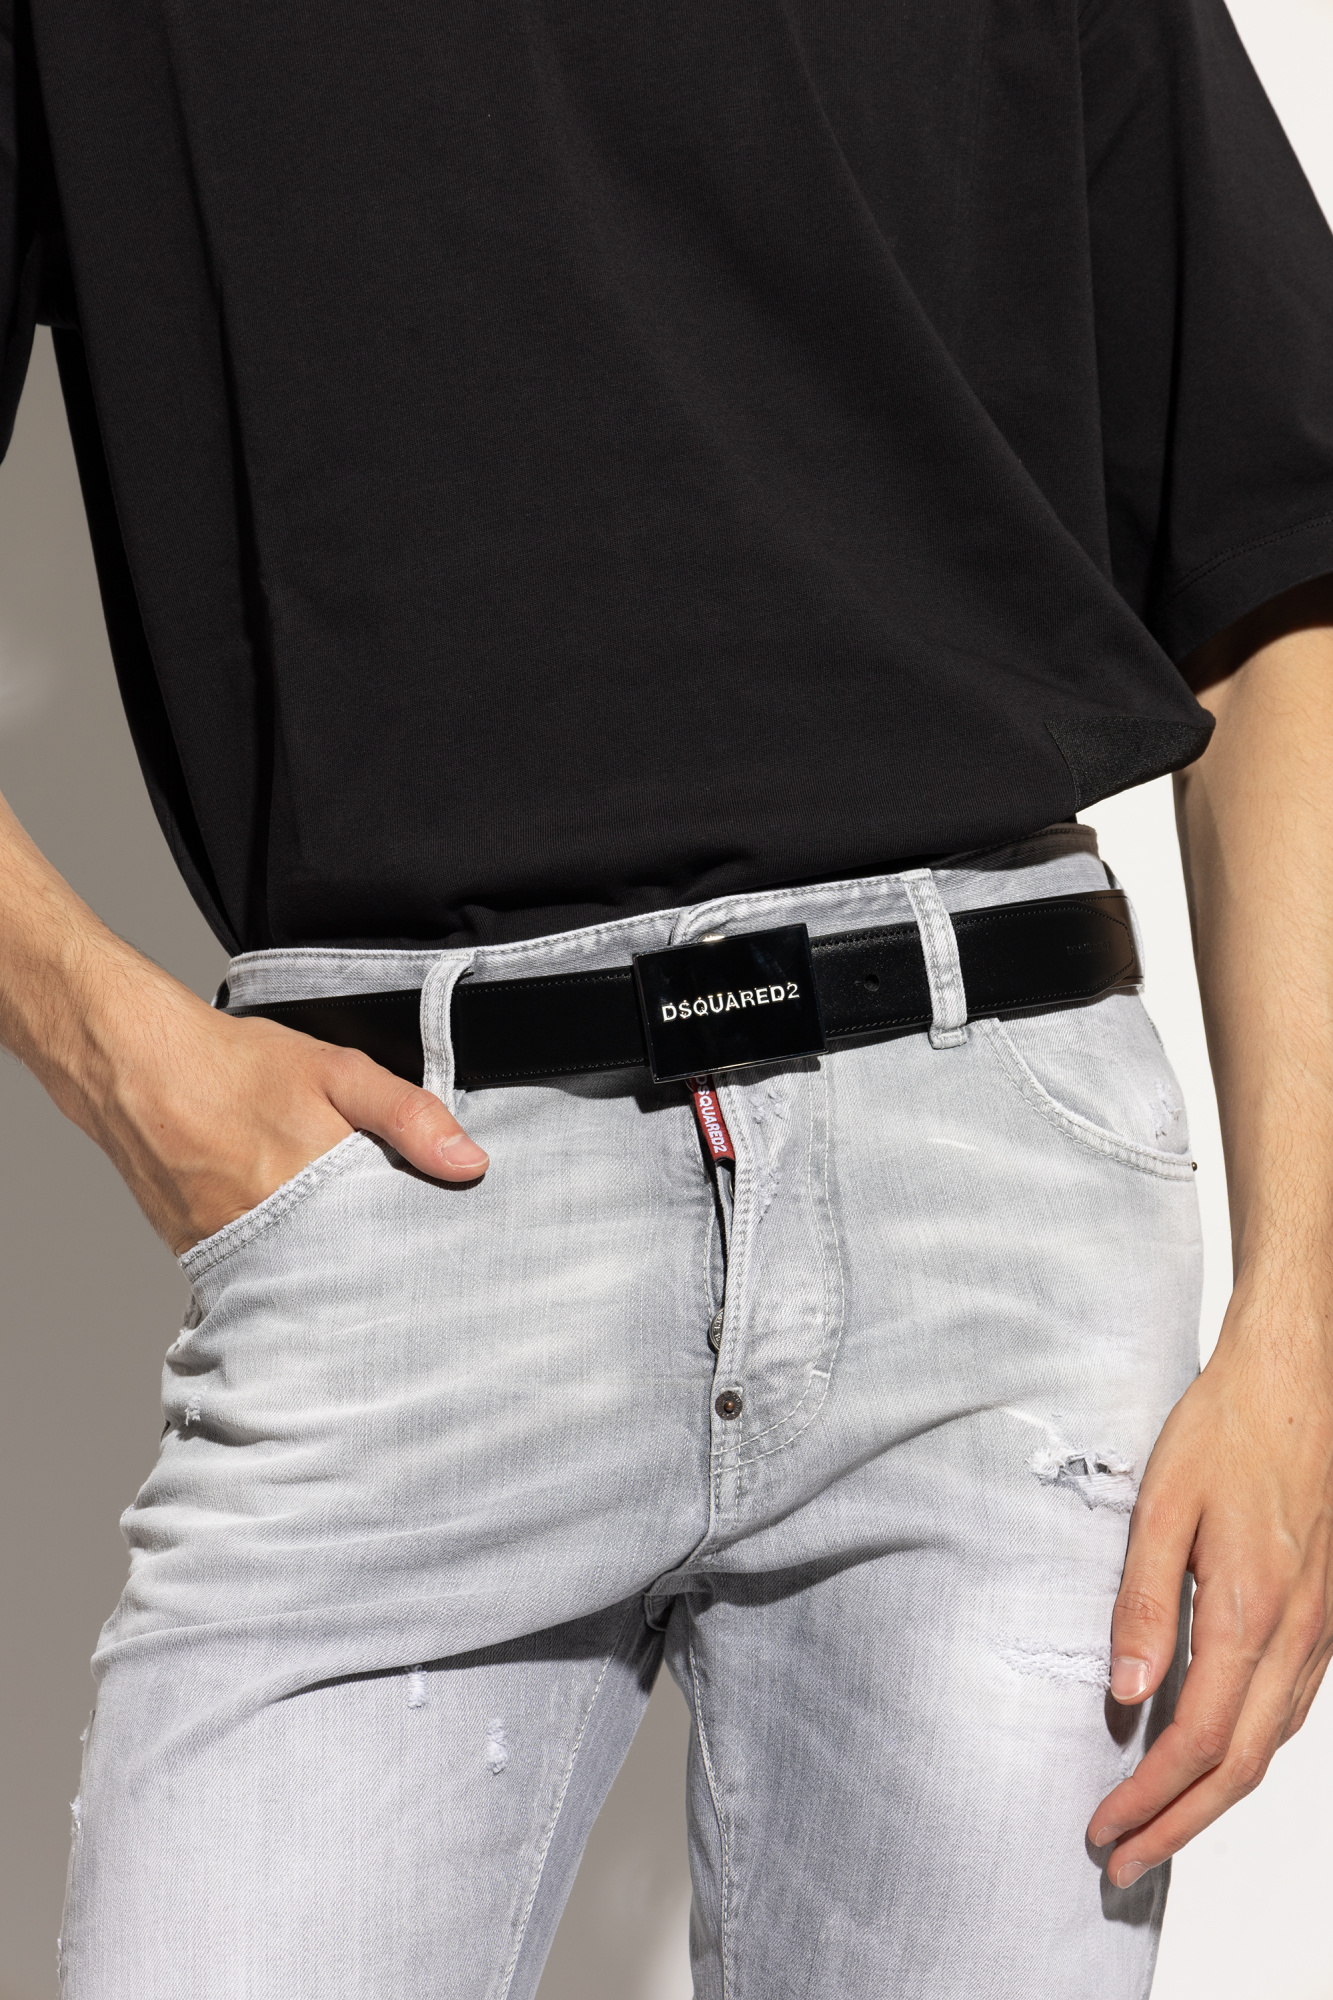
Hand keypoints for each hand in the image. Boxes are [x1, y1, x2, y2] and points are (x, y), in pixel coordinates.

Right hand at [42, 951, 488, 1254]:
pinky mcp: (200, 1256)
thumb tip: (469, 1163)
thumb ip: (408, 1116)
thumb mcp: (337, 1071)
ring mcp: (231, 1249)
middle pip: (346, 1271)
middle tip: (409, 1262)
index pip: (388, 1247)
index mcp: (316, 1188)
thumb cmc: (235, 1065)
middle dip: (376, 1266)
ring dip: (328, 1268)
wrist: (134, 1065)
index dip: (418, 1250)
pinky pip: (256, 1276)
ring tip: (352, 1250)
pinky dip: (282, 1265)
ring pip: (301, 1278)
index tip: (445, 1252)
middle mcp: (272, 1232)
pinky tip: (298, 1245)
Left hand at [1086, 1278, 1332, 1885]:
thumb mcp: (1162, 1504)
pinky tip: (1216, 1756)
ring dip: (1213, 1799)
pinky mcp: (1323, 1615)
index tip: (1102, 1829)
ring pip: (1270, 1745)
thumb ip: (1142, 1602)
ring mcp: (1318, 1629)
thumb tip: (1126, 1694)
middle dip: (1179, 1826)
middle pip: (1238, 1765)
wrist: (1298, 1379)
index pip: (1196, 1740)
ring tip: (1160, 1826)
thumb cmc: (1226, 1428)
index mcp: (1248, 1609)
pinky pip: (1290, 1709)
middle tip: (1122, 1863)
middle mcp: (1294, 1633)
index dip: (1149, 1798)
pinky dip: (1249, 1752)